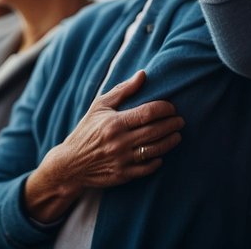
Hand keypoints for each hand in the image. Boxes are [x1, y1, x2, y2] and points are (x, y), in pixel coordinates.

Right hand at [24, 71, 182, 221]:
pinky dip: (157, 161)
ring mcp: (121, 160)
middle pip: (155, 131)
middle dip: (172, 124)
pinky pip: (146, 168)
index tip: (172, 107)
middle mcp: (119, 142)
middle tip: (181, 120)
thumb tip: (143, 74)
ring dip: (170, 141)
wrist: (70, 165)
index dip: (165, 108)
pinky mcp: (122, 175)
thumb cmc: (86, 131)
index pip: (148, 113)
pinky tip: (162, 154)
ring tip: (177, 135)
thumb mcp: (100, 106)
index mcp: (114, 123)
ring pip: (154, 150)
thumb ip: (123, 90)